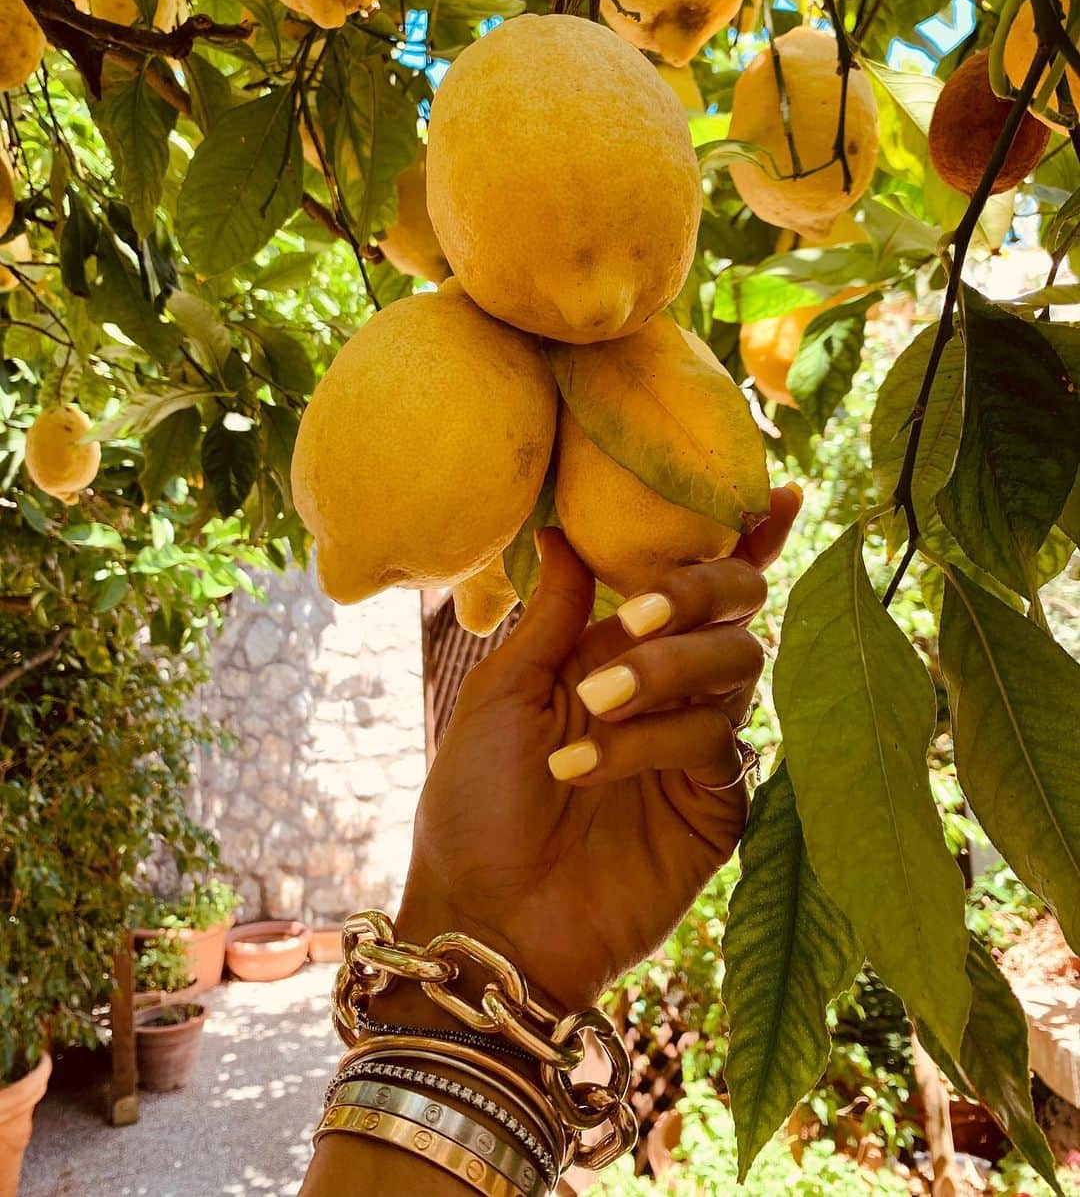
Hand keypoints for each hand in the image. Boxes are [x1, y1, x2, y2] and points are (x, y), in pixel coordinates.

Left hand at [396, 485, 801, 1012]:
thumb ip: (556, 614)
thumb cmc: (477, 803)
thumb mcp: (504, 693)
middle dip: (697, 594)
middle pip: (734, 611)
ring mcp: (697, 747)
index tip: (775, 493)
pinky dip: (653, 740)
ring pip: (736, 667)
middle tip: (637, 615)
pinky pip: (716, 742)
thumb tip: (566, 528)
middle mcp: (670, 690)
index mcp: (618, 654)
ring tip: (592, 705)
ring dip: (665, 670)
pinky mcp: (717, 805)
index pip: (692, 587)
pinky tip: (588, 766)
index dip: (740, 541)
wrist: (485, 917)